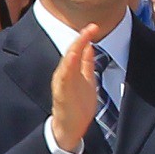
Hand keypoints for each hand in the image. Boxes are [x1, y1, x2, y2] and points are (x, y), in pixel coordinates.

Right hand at [49, 18, 115, 153]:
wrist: (70, 127)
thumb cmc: (78, 105)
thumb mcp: (86, 79)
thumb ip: (86, 63)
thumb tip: (89, 46)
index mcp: (71, 71)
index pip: (77, 50)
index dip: (84, 38)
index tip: (94, 26)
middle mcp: (64, 75)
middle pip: (70, 53)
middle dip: (79, 40)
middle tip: (90, 27)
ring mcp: (62, 85)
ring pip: (66, 64)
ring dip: (73, 50)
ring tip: (81, 38)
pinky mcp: (61, 95)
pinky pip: (63, 79)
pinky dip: (67, 68)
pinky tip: (71, 58)